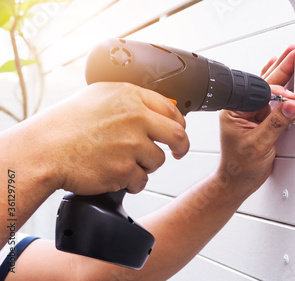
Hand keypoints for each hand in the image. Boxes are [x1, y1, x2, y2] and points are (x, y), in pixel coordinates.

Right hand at [13, 82, 189, 194]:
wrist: (43, 151)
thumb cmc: (64, 126)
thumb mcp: (98, 97)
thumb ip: (129, 101)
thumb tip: (155, 109)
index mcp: (129, 96)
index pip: (170, 108)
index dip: (178, 122)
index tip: (178, 129)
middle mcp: (134, 117)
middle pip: (177, 135)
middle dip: (181, 147)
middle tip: (178, 152)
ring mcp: (131, 144)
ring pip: (158, 160)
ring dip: (146, 165)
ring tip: (123, 162)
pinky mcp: (125, 169)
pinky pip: (141, 180)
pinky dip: (132, 182)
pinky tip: (116, 175)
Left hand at [216, 45, 294, 198]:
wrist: (238, 181)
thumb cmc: (239, 167)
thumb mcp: (259, 145)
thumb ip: (276, 124)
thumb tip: (290, 107)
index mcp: (234, 110)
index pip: (259, 92)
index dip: (278, 88)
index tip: (293, 86)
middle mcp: (242, 108)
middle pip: (264, 84)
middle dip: (281, 69)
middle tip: (294, 54)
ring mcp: (251, 112)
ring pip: (268, 89)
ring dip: (282, 74)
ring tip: (291, 57)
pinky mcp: (261, 119)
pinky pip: (272, 99)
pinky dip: (280, 88)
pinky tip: (281, 75)